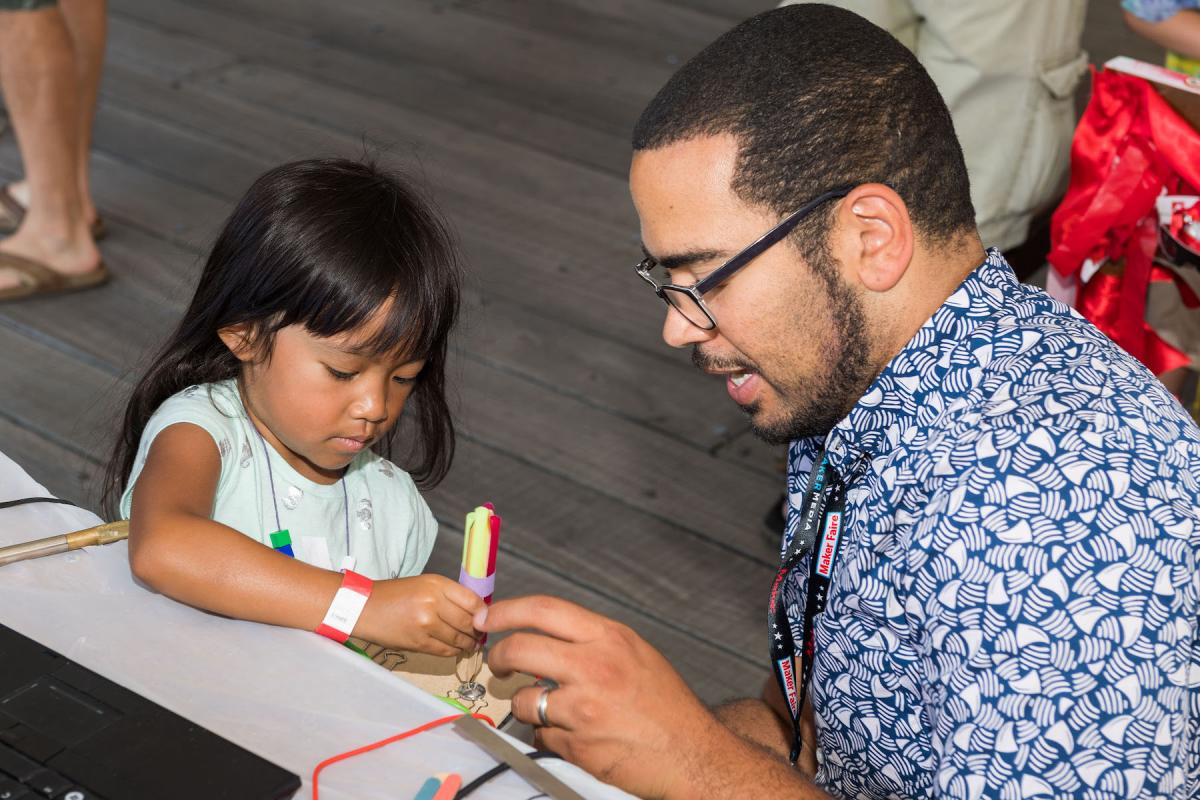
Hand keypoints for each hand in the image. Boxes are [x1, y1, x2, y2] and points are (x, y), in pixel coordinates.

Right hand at [356, 574, 483, 655]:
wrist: (363, 607)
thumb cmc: (395, 595)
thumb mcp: (424, 584)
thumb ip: (450, 595)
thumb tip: (477, 612)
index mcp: (437, 584)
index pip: (473, 601)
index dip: (484, 613)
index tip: (486, 619)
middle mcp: (433, 602)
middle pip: (469, 622)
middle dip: (477, 631)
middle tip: (480, 634)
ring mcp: (426, 623)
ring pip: (459, 639)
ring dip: (468, 644)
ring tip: (470, 643)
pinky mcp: (418, 642)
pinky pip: (445, 650)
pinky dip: (453, 651)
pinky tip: (455, 649)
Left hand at [478, 595, 720, 798]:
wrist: (691, 753)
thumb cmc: (665, 704)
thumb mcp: (634, 652)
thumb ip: (590, 640)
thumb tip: (542, 633)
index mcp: (608, 638)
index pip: (543, 610)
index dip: (506, 610)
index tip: (486, 615)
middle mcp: (594, 668)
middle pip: (520, 648)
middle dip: (498, 655)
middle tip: (497, 662)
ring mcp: (583, 710)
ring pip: (523, 699)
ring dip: (525, 704)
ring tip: (547, 708)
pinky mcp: (577, 746)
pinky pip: (540, 736)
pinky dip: (547, 735)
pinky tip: (572, 734)